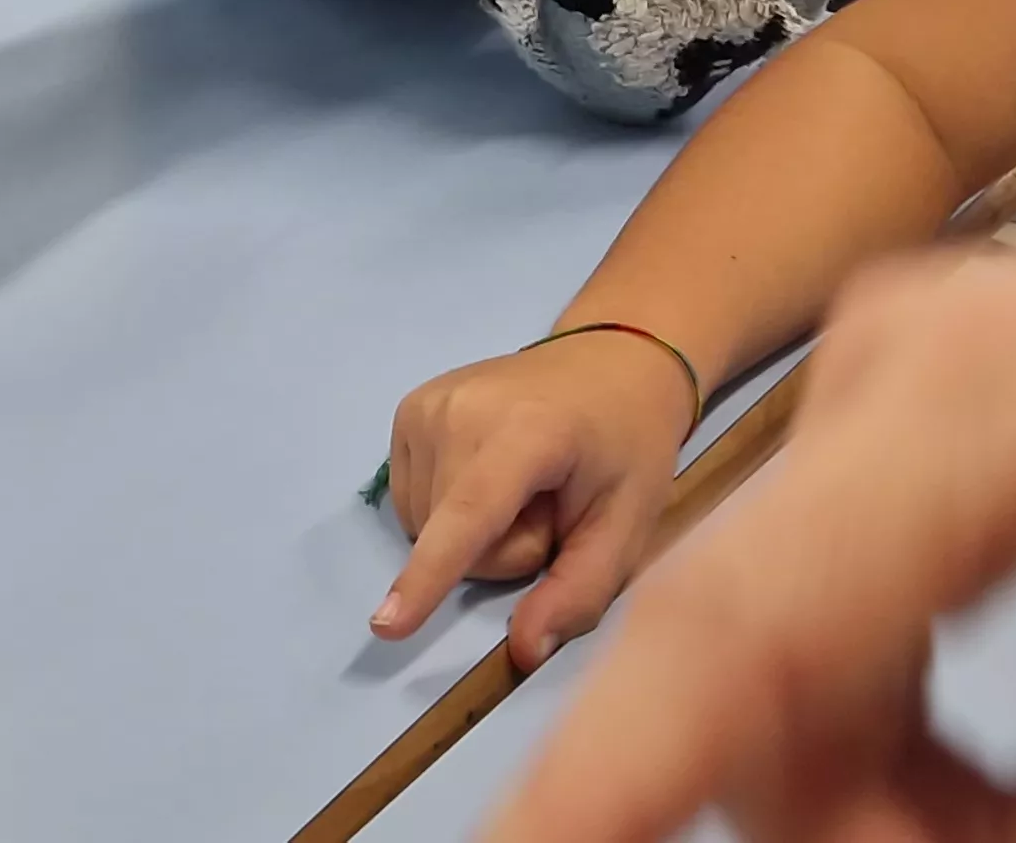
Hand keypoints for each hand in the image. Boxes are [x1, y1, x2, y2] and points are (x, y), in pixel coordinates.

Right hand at [373, 326, 697, 666]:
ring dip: (472, 532)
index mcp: (528, 432)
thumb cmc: (627, 448)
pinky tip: (485, 476)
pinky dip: (446, 509)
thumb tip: (523, 652)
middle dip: (501, 551)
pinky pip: (410, 502)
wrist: (611, 363)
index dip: (430, 575)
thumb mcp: (628, 526)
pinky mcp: (408, 409)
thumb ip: (579, 591)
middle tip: (550, 508)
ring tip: (520, 488)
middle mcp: (462, 409)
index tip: (387, 624)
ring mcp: (427, 403)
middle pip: (454, 539)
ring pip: (424, 527)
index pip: (470, 515)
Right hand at [478, 38, 1015, 842]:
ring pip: (795, 682)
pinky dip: (927, 755)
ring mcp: (888, 380)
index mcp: (1009, 404)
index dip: (612, 775)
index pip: (749, 619)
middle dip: (872, 840)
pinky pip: (840, 639)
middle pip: (766, 682)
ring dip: (915, 817)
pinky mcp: (908, 416)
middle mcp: (896, 369)